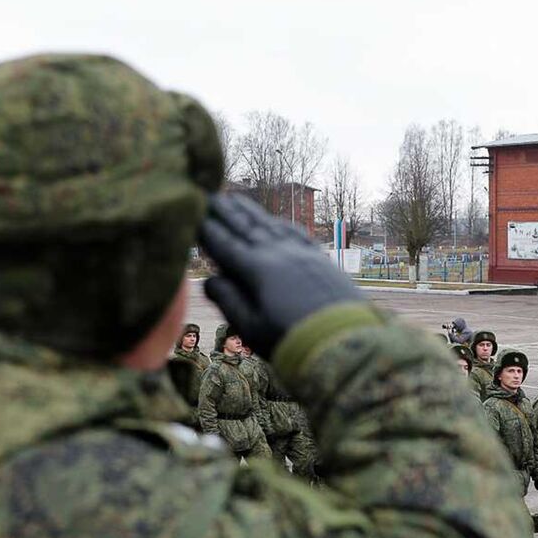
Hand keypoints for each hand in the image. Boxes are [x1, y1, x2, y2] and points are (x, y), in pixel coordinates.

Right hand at [200, 193, 363, 358]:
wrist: (344, 342)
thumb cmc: (291, 340)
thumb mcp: (251, 328)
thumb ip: (228, 301)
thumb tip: (209, 279)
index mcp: (256, 269)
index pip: (226, 245)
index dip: (209, 231)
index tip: (194, 215)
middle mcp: (278, 253)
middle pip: (246, 228)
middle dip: (226, 212)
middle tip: (210, 195)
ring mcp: (301, 253)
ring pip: (270, 226)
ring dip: (251, 212)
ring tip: (236, 199)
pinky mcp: (320, 259)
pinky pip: (295, 233)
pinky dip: (280, 224)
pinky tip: (275, 221)